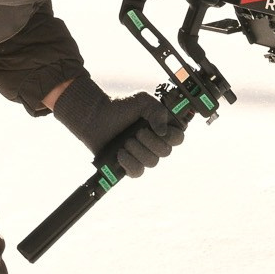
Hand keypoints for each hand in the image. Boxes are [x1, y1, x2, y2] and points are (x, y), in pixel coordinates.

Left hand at [50, 75, 183, 177]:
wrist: (96, 116)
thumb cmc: (120, 107)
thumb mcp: (142, 101)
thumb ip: (157, 111)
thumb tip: (163, 131)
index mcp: (162, 128)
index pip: (178, 138)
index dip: (171, 136)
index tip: (157, 129)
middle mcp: (154, 143)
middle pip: (166, 152)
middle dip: (150, 141)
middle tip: (136, 132)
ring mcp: (142, 155)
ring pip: (152, 163)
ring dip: (138, 151)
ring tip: (126, 141)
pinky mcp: (129, 165)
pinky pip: (137, 172)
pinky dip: (129, 163)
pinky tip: (120, 153)